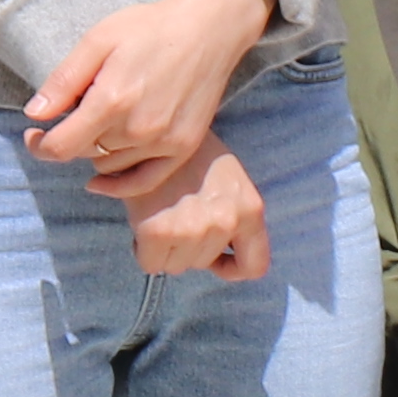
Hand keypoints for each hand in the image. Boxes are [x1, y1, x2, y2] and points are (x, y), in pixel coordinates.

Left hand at [26, 0, 271, 202]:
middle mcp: (137, 129)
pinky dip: (119, 185)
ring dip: (97, 150)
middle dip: (70, 137)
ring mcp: (163, 142)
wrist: (207, 30)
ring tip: (103, 122)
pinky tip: (100, 181)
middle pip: (84, 153)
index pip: (60, 147)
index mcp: (111, 101)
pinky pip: (144, 181)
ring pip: (109, 165)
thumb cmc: (149, 29)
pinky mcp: (183, 147)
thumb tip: (34, 114)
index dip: (39, 145)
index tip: (34, 135)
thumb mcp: (97, 41)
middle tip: (74, 113)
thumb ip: (64, 81)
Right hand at [125, 137, 267, 279]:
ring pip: (177, 266)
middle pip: (203, 264)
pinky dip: (144, 250)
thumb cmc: (191, 153)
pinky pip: (151, 264)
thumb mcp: (230, 181)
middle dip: (188, 248)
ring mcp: (193, 228)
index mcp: (250, 209)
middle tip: (175, 217)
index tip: (215, 259)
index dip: (231, 268)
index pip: (254, 266)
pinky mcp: (158, 230)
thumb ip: (234, 216)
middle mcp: (226, 221)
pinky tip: (144, 222)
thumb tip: (224, 256)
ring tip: (161, 215)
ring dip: (166, 249)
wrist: (154, 129)